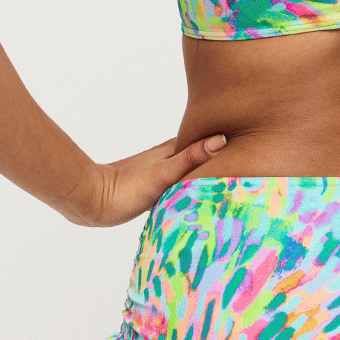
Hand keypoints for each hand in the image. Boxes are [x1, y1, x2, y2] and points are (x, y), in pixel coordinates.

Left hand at [64, 133, 226, 226]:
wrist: (92, 200)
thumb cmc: (127, 188)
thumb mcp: (164, 173)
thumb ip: (191, 157)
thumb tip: (220, 138)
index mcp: (172, 151)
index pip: (205, 140)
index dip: (223, 139)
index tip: (247, 139)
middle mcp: (166, 158)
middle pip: (198, 153)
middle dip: (216, 155)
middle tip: (242, 161)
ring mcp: (158, 172)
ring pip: (187, 168)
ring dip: (202, 171)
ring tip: (224, 177)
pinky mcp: (150, 188)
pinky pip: (177, 183)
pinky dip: (188, 185)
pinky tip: (193, 194)